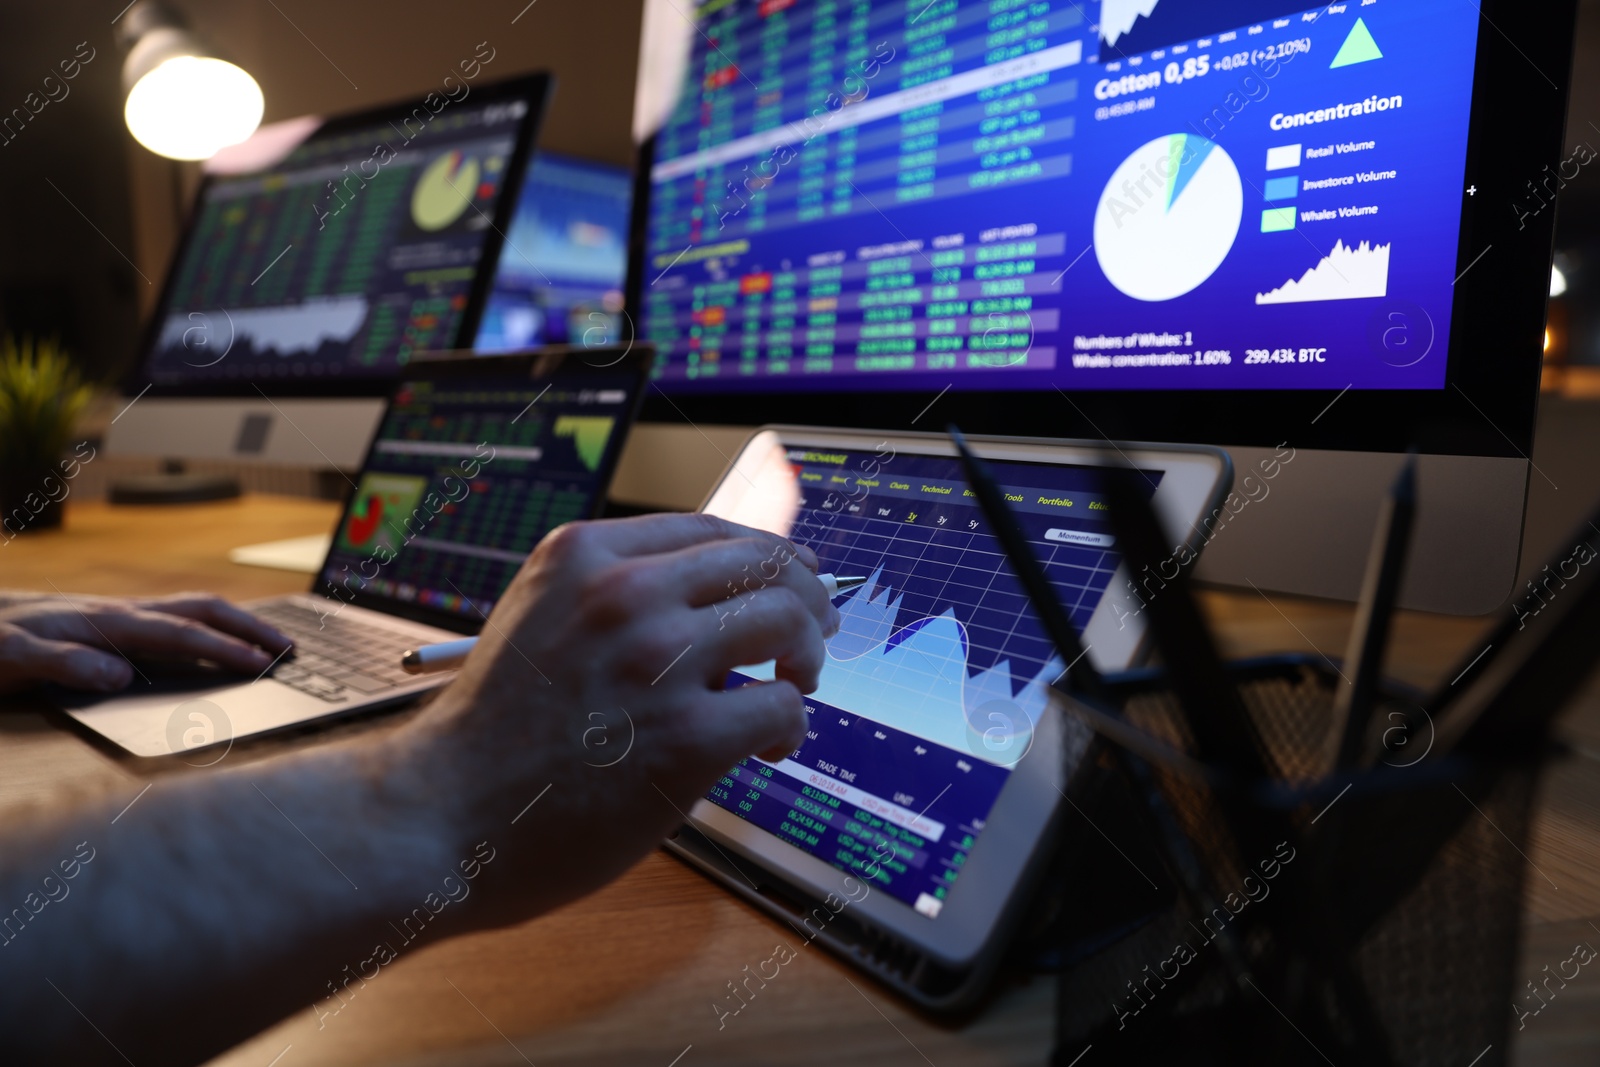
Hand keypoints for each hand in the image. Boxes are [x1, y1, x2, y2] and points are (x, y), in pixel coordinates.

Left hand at [0, 592, 293, 693]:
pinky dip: (209, 626)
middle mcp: (120, 612)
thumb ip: (66, 664)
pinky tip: (217, 640)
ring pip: (192, 609)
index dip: (224, 648)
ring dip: (236, 622)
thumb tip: (121, 675)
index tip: (261, 664)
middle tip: (290, 646)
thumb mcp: (14, 658)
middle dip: (250, 626)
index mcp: (106, 621)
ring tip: (270, 640)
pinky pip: (175, 619)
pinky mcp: (114, 623)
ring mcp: (119, 615)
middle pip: (202, 609)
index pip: (180, 633)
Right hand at [398, 513, 839, 924]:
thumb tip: (717, 592)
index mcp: (585, 555)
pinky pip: (783, 705)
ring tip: (795, 686)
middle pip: (764, 564)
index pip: (714, 529)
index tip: (795, 577)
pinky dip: (792, 726)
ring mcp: (657, 661)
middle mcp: (625, 593)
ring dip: (808, 655)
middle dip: (806, 597)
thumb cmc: (492, 734)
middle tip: (816, 633)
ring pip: (787, 620)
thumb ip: (615, 596)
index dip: (769, 554)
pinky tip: (769, 746)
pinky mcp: (688, 735)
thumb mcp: (539, 619)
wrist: (440, 816)